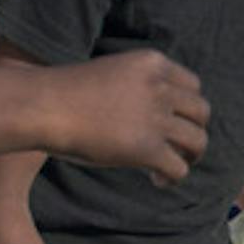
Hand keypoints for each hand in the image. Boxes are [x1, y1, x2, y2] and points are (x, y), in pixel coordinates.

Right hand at [46, 50, 209, 184]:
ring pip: (197, 141)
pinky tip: (156, 181)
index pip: (193, 86)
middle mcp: (161, 87)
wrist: (41, 106)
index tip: (174, 122)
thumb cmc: (64, 93)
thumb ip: (139, 86)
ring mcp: (156, 118)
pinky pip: (179, 168)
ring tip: (170, 167)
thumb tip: (159, 114)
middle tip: (180, 148)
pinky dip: (173, 178)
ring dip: (189, 157)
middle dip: (194, 131)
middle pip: (202, 112)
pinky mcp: (148, 148)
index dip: (187, 108)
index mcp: (153, 63)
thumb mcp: (113, 73)